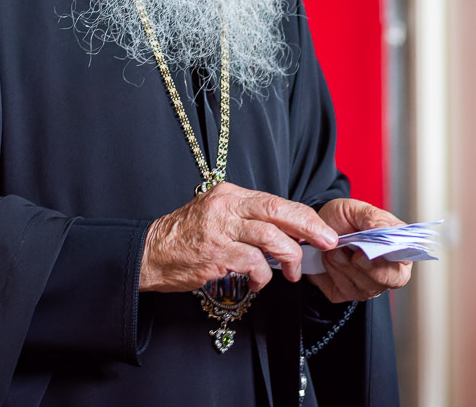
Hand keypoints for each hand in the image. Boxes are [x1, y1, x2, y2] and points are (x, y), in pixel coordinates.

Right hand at [140, 182, 338, 293]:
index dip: (303, 216)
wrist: (149, 253)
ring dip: (289, 256)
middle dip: (308, 226)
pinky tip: (260, 283)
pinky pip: (252, 262)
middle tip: (326, 242)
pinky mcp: (215, 253)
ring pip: (269, 236)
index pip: (275, 201)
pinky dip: (263, 275)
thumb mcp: (217, 215)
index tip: (322, 230)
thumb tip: (287, 231)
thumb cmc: (186, 237)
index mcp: (230, 194)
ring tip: (292, 272)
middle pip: (277, 211)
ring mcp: (220, 229)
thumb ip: (248, 218)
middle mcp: (226, 206)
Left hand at [306, 198, 412, 302]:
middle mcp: (388, 269)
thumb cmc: (342, 219)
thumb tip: (384, 230)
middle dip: (371, 268)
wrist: (317, 230)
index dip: (396, 256)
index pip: (408, 256)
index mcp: (396, 245)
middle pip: (392, 279)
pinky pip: (343, 289)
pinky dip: (333, 272)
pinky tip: (330, 259)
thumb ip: (374, 218)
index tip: (377, 248)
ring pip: (366, 287)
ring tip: (336, 249)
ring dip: (346, 266)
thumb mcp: (355, 209)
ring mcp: (369, 284)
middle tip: (355, 255)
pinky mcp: (347, 292)